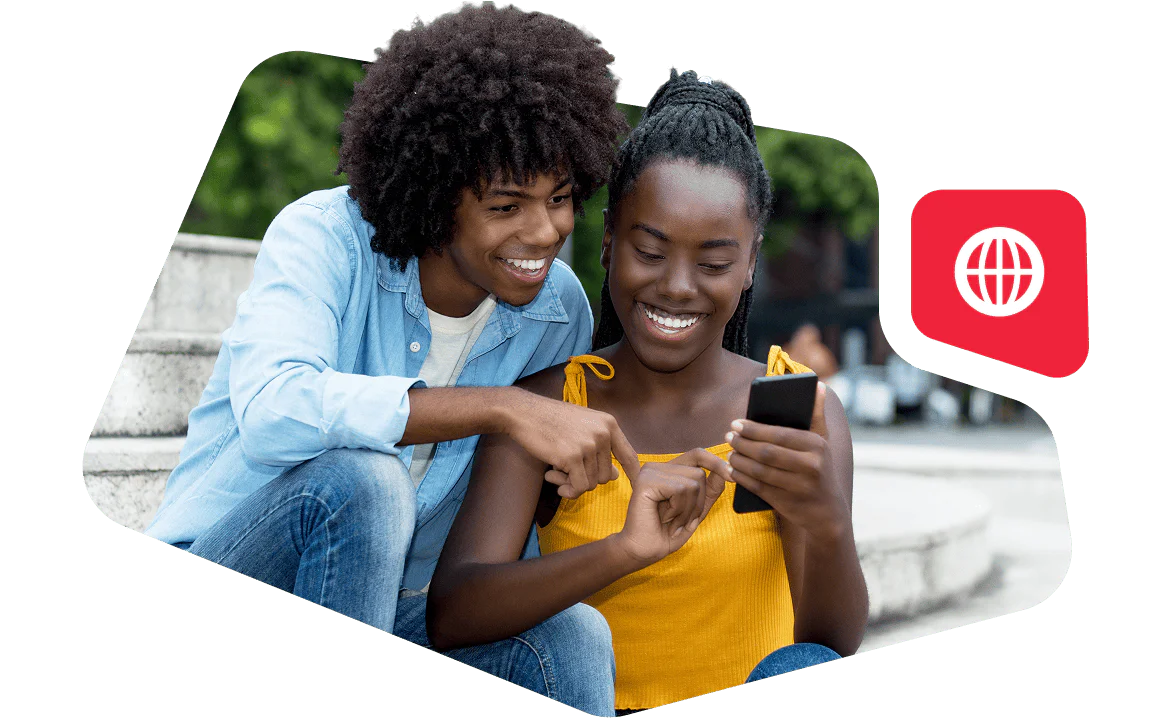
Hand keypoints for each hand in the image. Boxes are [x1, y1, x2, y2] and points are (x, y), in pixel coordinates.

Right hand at [502, 389, 641, 499]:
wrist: (523, 412)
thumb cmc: (550, 420)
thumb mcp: (581, 427)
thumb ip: (599, 449)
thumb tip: (615, 475)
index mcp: (608, 424)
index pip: (628, 455)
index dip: (634, 474)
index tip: (638, 486)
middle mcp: (603, 433)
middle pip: (606, 476)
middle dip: (586, 479)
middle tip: (565, 472)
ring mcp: (589, 445)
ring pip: (592, 483)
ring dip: (572, 483)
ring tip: (555, 471)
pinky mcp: (572, 457)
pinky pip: (579, 487)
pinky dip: (566, 488)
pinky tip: (551, 475)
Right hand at [613, 448, 729, 566]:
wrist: (643, 551)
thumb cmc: (666, 533)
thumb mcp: (695, 511)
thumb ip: (709, 491)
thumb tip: (726, 471)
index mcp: (668, 470)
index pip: (697, 455)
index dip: (716, 463)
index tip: (733, 477)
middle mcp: (657, 466)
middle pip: (698, 473)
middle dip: (697, 502)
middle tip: (681, 520)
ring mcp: (650, 472)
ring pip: (692, 483)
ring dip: (687, 510)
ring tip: (672, 521)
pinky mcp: (646, 481)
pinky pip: (680, 490)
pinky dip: (678, 510)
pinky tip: (664, 519)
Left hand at [726, 383, 849, 541]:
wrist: (827, 512)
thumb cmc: (821, 469)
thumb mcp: (824, 442)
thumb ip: (816, 414)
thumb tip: (816, 384)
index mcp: (817, 445)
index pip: (779, 434)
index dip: (754, 429)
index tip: (735, 423)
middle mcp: (810, 466)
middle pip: (766, 452)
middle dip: (743, 443)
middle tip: (728, 436)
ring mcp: (798, 486)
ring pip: (760, 470)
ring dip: (739, 460)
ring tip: (730, 451)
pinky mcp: (786, 503)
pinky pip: (758, 487)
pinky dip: (742, 478)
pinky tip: (732, 470)